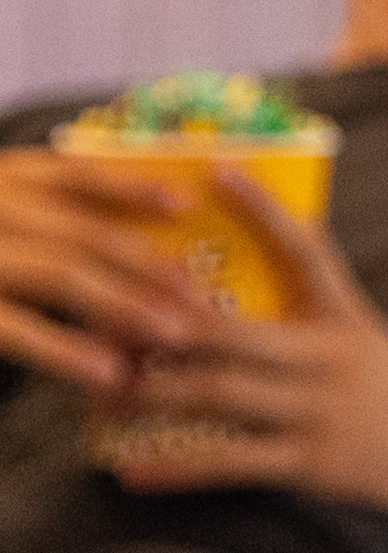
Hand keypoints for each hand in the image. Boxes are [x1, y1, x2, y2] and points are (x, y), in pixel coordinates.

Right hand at [0, 150, 248, 401]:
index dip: (133, 189)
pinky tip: (114, 376)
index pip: (76, 175)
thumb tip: (146, 231)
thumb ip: (53, 221)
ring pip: (62, 274)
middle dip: (148, 264)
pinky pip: (20, 330)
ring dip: (126, 304)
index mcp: (7, 180)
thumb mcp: (8, 222)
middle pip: (84, 231)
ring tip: (177, 335)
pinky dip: (68, 352)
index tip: (187, 205)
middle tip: (203, 295)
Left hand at [86, 202, 387, 525]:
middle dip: (154, 326)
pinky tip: (131, 472)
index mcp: (343, 316)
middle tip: (98, 319)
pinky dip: (176, 469)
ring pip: (217, 395)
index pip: (305, 248)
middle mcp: (329, 357)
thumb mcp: (364, 334)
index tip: (217, 169)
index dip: (262, 207)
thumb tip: (257, 262)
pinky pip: (229, 464)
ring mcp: (319, 410)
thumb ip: (313, 303)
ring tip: (101, 394)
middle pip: (227, 331)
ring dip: (150, 394)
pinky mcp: (312, 463)